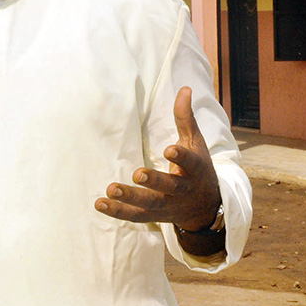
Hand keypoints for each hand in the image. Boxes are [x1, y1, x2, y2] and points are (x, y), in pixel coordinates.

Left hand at [95, 86, 220, 230]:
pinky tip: (100, 203)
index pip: (190, 163)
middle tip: (136, 174)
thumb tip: (184, 89)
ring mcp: (168, 205)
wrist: (205, 207)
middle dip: (153, 181)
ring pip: (149, 204)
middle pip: (169, 187)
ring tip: (110, 189)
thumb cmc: (197, 168)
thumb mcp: (196, 142)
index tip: (169, 150)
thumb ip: (186, 118)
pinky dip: (118, 212)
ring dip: (130, 198)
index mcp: (195, 170)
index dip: (180, 157)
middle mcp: (182, 190)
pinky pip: (135, 216)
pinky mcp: (154, 216)